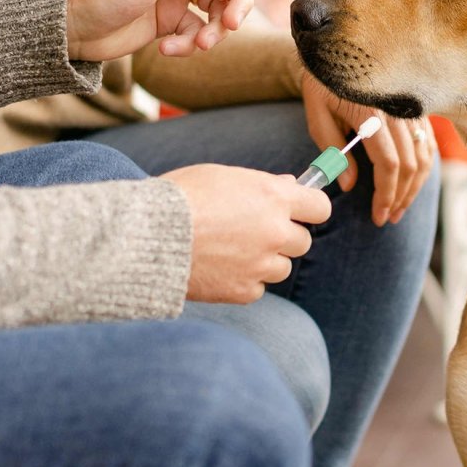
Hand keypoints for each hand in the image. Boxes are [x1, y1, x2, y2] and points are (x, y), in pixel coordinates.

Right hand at [163, 164, 330, 303]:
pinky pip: (258, 288)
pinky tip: (220, 269)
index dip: (309, 209)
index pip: (320, 207)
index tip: (299, 211)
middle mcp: (275, 232)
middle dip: (284, 237)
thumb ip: (260, 183)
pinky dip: (244, 281)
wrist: (146, 236)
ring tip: (231, 251)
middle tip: (254, 232)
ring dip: (265, 261)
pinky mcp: (243, 290)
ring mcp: (261, 264)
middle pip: (302, 241)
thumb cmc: (179, 197)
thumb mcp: (221, 176)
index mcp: (273, 197)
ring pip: (282, 267)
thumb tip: (290, 185)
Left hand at [300, 72, 434, 226]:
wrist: (335, 47)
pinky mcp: (415, 108)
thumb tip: (350, 185)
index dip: (386, 194)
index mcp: (371, 113)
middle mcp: (397, 111)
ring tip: (399, 207)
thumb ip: (334, 151)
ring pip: (424, 157)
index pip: (389, 163)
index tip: (378, 215)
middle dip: (400, 197)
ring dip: (414, 187)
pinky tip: (411, 182)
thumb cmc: (322, 83)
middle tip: (387, 217)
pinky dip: (424, 167)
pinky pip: (428, 143)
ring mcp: (410, 109)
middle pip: (410, 165)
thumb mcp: (317, 116)